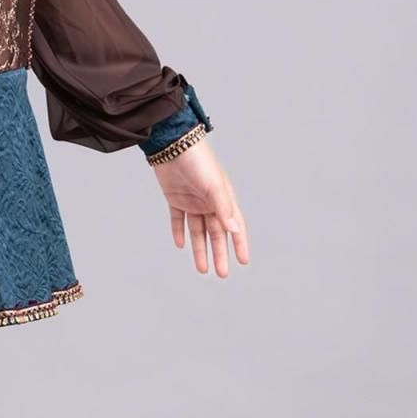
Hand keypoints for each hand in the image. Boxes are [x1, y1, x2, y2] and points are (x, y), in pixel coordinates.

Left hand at [152, 138, 247, 276]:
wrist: (172, 144)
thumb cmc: (199, 161)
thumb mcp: (214, 186)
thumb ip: (223, 209)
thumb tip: (235, 230)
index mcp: (223, 198)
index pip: (235, 226)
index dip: (239, 244)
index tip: (243, 262)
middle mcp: (209, 202)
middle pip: (216, 234)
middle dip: (219, 254)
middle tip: (222, 274)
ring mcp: (192, 201)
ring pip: (198, 231)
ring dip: (200, 249)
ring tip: (202, 269)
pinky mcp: (175, 198)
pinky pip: (178, 220)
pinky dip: (179, 232)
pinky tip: (180, 245)